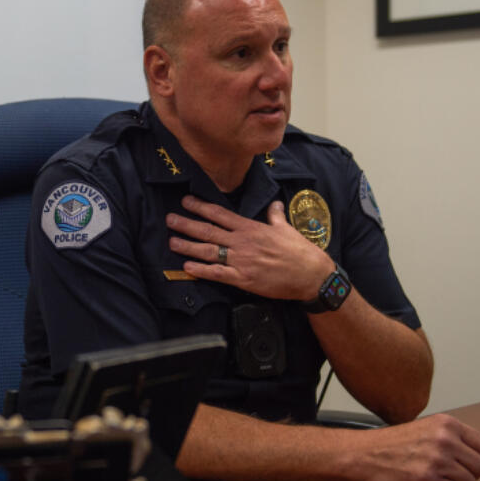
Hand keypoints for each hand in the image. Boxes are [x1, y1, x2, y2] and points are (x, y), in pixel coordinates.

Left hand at [166, 195, 333, 300]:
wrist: (310, 275)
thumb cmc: (299, 251)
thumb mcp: (285, 228)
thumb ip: (275, 215)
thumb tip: (274, 204)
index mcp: (251, 228)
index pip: (220, 214)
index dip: (201, 207)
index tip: (186, 201)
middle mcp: (242, 242)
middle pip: (209, 231)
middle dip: (187, 224)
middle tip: (169, 219)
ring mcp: (241, 261)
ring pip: (209, 251)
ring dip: (188, 246)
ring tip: (172, 242)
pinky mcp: (243, 279)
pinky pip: (217, 274)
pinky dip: (201, 270)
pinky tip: (187, 266)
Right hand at [344, 414, 479, 480]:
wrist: (363, 453)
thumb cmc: (393, 443)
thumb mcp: (426, 428)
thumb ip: (455, 437)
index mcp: (446, 423)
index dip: (476, 457)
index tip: (462, 461)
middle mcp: (444, 440)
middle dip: (467, 473)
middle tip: (447, 472)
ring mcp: (437, 461)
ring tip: (434, 476)